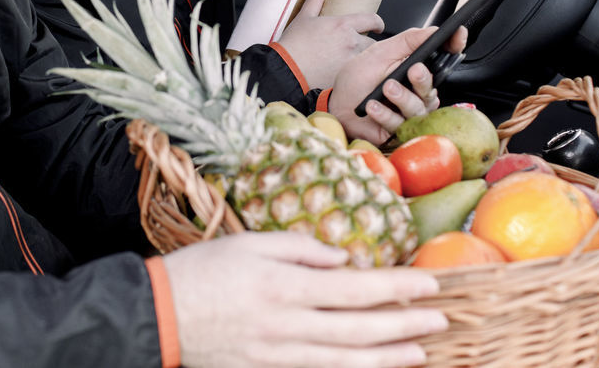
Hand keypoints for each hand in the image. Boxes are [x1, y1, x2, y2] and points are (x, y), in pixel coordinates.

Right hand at [164, 232, 447, 367]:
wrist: (159, 316)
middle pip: (359, 328)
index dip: (396, 287)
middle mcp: (288, 326)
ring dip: (388, 355)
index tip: (429, 283)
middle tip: (439, 318)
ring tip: (419, 350)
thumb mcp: (249, 243)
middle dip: (404, 323)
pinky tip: (373, 365)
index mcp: (284, 286)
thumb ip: (299, 248)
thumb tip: (343, 259)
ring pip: (346, 359)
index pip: (356, 288)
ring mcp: (280, 355)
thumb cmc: (202, 271)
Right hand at [276, 0, 382, 92]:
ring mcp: (351, 61)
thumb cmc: (293, 45)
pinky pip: (358, 73)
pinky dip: (354, 72)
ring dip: (362, 57)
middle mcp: (351, 42)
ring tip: (348, 59)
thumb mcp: (304, 18)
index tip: (377, 26)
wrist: (286, 70)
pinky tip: (341, 71)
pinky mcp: (347, 76)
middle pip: (373, 42)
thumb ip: (315, 0)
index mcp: (343, 25)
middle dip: (368, 43)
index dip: (378, 23)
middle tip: (356, 45)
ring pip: (367, 58)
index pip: (372, 19)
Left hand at [327, 26, 467, 144]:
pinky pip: (399, 124)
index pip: (442, 59)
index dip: (453, 47)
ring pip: (417, 108)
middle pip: (431, 88)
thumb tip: (432, 30)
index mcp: (416, 70)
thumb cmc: (358, 79)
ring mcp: (409, 113)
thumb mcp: (380, 53)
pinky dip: (385, 113)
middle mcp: (417, 92)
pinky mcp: (398, 130)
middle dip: (423, 79)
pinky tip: (373, 105)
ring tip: (386, 87)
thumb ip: (406, 41)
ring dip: (402, 97)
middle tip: (413, 70)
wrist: (337, 104)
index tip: (457, 37)